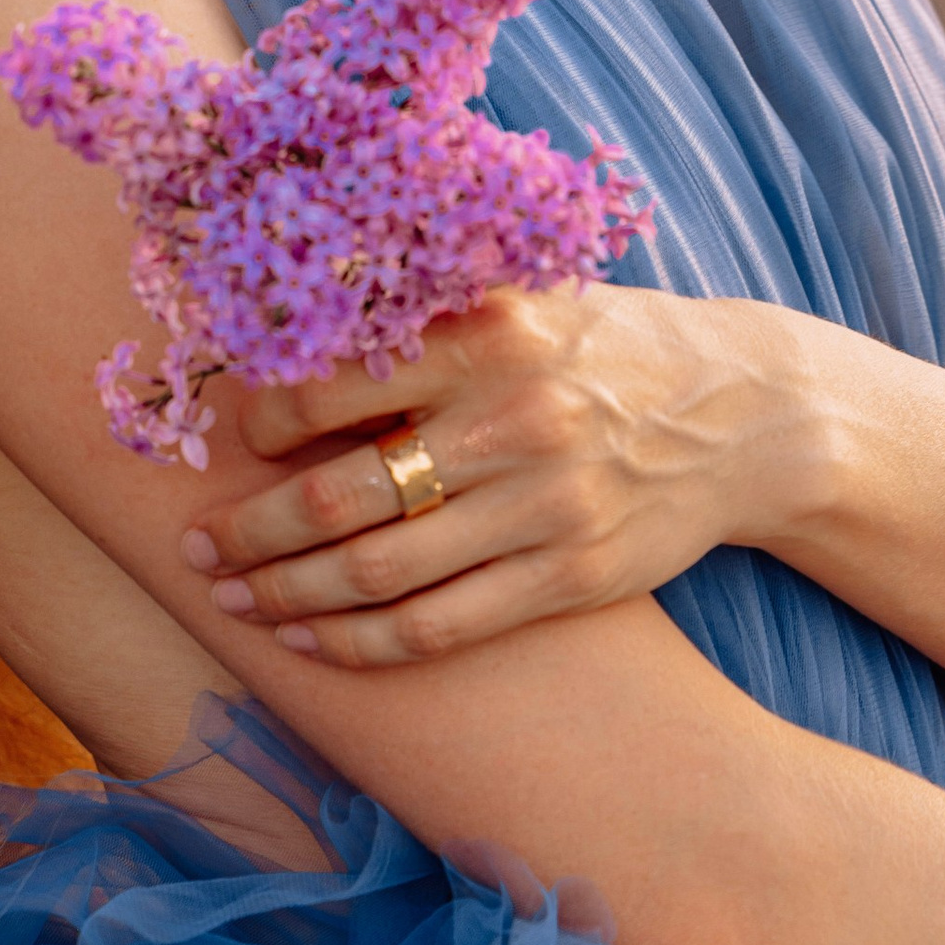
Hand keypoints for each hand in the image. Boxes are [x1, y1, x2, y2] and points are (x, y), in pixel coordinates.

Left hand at [179, 284, 824, 666]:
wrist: (746, 414)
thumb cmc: (608, 349)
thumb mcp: (529, 300)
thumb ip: (428, 317)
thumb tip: (289, 327)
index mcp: (489, 333)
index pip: (336, 382)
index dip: (263, 419)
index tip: (230, 436)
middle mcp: (513, 419)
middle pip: (342, 494)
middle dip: (252, 529)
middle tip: (198, 543)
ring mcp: (544, 507)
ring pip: (380, 572)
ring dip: (288, 595)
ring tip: (232, 598)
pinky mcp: (570, 576)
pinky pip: (439, 627)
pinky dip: (360, 643)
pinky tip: (311, 641)